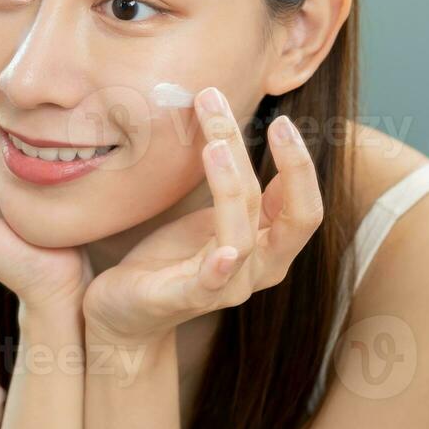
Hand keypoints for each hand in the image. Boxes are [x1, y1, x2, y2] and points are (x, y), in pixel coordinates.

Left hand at [82, 87, 323, 347]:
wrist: (125, 308)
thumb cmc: (171, 256)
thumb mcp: (210, 214)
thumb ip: (236, 186)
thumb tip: (234, 125)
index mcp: (269, 245)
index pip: (303, 204)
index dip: (301, 164)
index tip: (283, 119)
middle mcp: (259, 269)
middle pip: (291, 216)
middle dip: (292, 167)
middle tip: (277, 122)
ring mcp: (227, 287)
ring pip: (242, 234)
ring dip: (231, 185)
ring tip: (215, 144)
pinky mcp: (186, 299)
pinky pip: (211, 283)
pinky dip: (221, 267)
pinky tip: (225, 252)